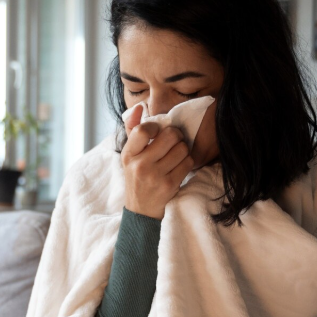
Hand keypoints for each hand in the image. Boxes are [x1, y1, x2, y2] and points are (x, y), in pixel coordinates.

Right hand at [120, 104, 195, 219]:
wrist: (141, 210)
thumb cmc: (137, 177)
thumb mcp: (130, 155)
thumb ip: (132, 129)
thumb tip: (139, 106)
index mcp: (128, 155)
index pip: (143, 130)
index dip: (157, 126)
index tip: (159, 131)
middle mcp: (140, 165)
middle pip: (170, 136)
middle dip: (176, 135)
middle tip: (174, 140)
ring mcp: (155, 176)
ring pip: (182, 149)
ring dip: (183, 149)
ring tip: (176, 155)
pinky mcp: (170, 185)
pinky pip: (188, 163)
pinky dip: (187, 162)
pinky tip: (180, 166)